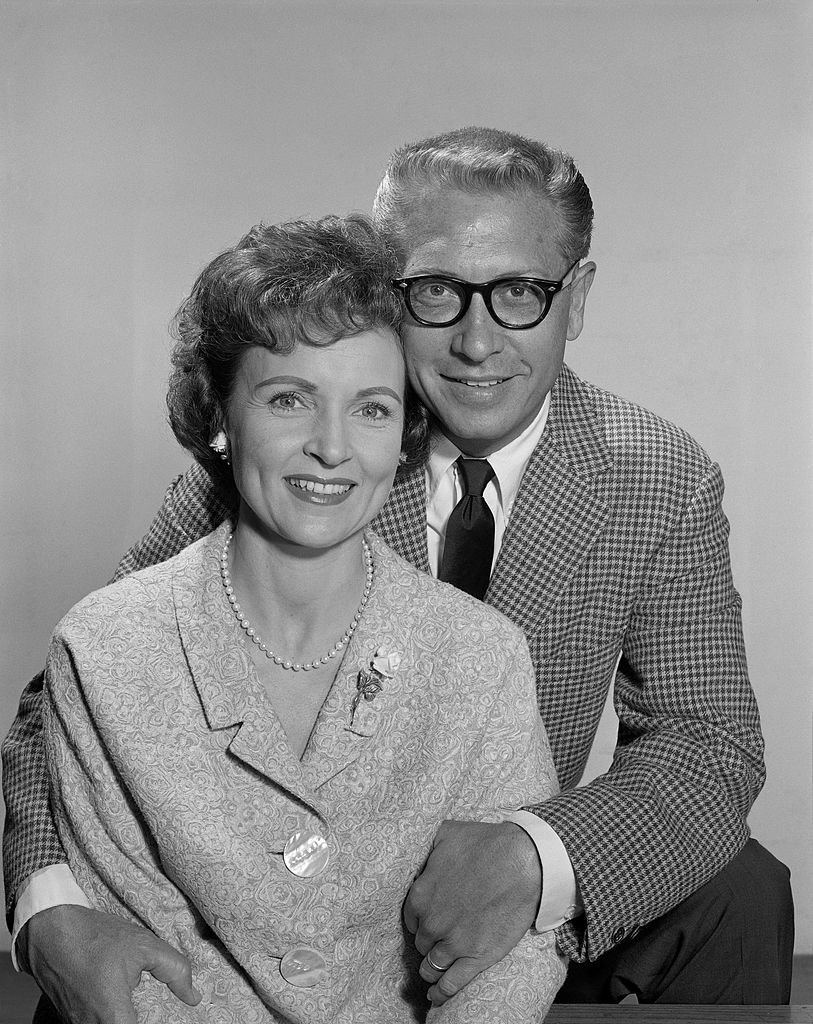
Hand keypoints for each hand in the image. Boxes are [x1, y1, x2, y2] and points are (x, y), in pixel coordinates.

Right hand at [18, 905, 200, 1023]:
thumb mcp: (144, 946)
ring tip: (138, 1001)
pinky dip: (111, 1016)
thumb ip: (175, 971)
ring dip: (126, 1018)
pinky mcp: (71, 1019)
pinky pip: (97, 1023)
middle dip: (143, 1019)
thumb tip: (193, 996)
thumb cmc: (95, 937)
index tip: (173, 1017)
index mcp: (113, 1018)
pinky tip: (118, 998)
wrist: (49, 932)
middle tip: (157, 1008)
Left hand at [404, 820, 541, 1006]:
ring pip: (431, 966)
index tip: (429, 918)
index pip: (410, 918)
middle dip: (429, 939)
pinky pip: (451, 985)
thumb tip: (417, 852)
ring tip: (434, 970)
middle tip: (440, 935)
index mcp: (420, 895)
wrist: (523, 862)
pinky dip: (441, 993)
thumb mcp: (446, 833)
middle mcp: (432, 923)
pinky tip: (436, 997)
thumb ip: (425, 847)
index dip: (420, 919)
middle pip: (421, 942)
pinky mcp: (477, 958)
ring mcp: (454, 943)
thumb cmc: (486, 845)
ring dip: (431, 967)